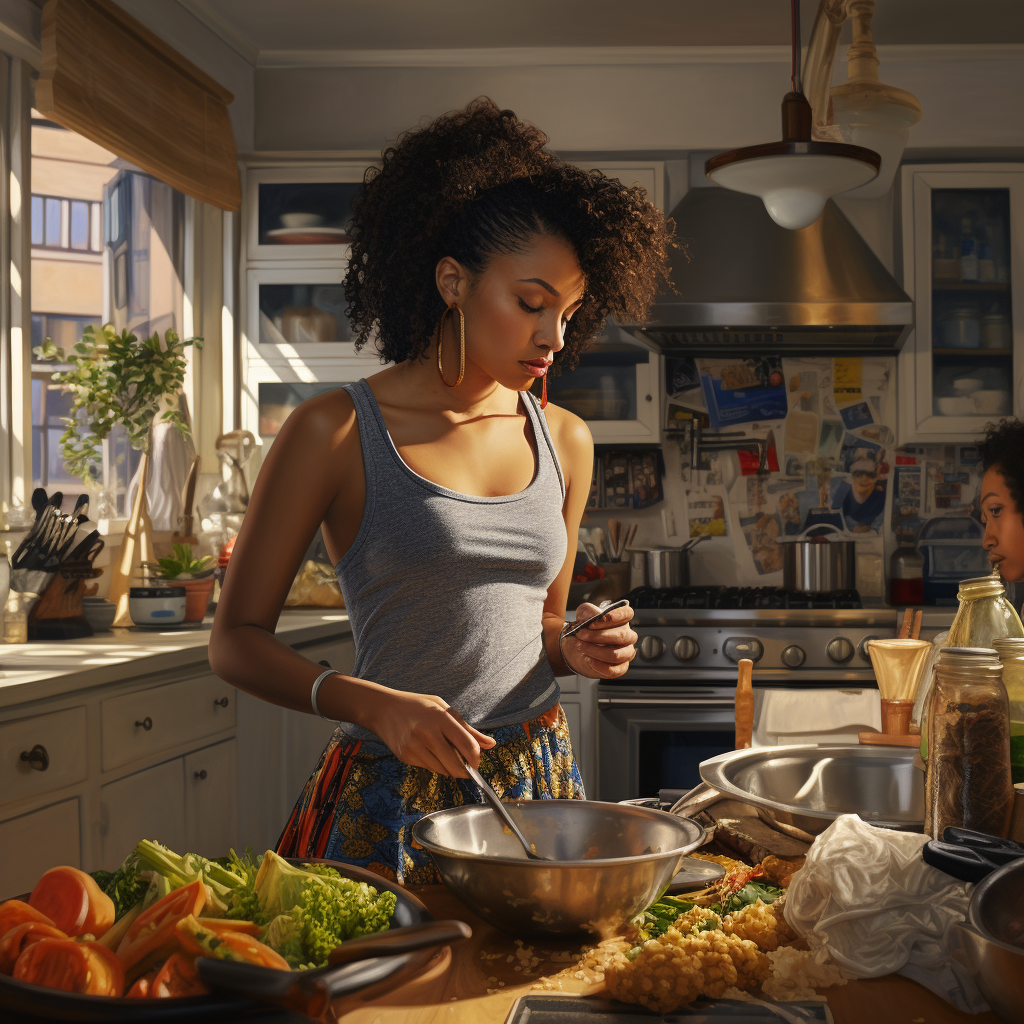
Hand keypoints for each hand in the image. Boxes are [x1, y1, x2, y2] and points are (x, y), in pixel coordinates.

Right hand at [358, 689, 495, 778]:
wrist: (383, 709)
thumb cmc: (417, 705)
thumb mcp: (444, 709)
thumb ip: (468, 729)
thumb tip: (491, 744)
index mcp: (440, 718)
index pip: (467, 745)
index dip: (476, 758)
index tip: (477, 761)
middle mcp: (427, 734)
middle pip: (456, 765)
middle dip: (466, 771)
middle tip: (468, 767)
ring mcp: (414, 747)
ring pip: (443, 770)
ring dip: (450, 768)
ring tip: (446, 753)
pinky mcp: (405, 757)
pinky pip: (429, 768)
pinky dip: (436, 765)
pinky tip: (430, 751)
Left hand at [561, 601, 636, 678]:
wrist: (577, 648)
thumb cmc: (584, 630)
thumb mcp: (582, 615)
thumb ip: (588, 611)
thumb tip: (595, 616)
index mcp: (621, 620)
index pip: (628, 613)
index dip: (614, 616)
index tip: (594, 622)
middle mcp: (627, 636)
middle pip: (622, 635)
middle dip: (599, 635)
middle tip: (582, 634)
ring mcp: (626, 653)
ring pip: (617, 654)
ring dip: (596, 651)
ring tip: (581, 647)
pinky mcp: (620, 668)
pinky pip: (614, 670)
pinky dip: (598, 665)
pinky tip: (588, 659)